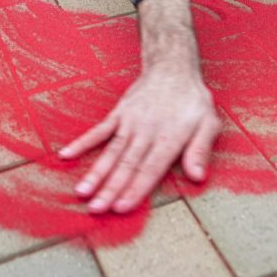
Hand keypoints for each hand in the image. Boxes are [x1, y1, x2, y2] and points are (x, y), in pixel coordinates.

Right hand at [58, 0, 221, 214]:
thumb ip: (201, 150)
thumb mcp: (209, 122)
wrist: (172, 67)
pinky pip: (98, 130)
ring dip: (95, 172)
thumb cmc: (192, 100)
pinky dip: (82, 142)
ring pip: (110, 152)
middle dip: (110, 189)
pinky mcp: (118, 114)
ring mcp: (129, 122)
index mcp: (169, 137)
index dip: (135, 189)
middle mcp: (146, 131)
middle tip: (96, 209)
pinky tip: (67, 155)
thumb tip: (198, 176)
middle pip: (126, 164)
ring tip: (81, 192)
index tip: (121, 207)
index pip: (150, 168)